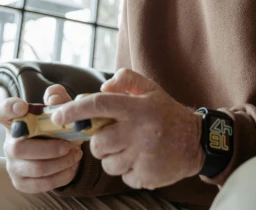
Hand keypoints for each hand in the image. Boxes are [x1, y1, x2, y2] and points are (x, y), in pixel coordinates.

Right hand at [0, 84, 83, 192]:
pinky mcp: (21, 182)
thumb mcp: (60, 108)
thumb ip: (58, 98)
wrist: (62, 150)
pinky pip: (41, 184)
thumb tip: (54, 97)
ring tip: (75, 154)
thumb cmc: (56, 126)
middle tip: (68, 145)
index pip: (0, 111)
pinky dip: (61, 176)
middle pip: (18, 148)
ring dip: (60, 163)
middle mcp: (9, 142)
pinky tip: (71, 166)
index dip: (8, 109)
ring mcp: (13, 165)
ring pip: (34, 168)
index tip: (23, 107)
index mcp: (15, 120)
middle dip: (48, 148)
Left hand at [52, 69, 204, 189]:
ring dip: (112, 157)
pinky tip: (140, 159)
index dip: (74, 110)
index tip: (58, 116)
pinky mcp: (146, 176)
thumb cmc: (166, 113)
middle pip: (98, 142)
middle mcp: (139, 132)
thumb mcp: (150, 88)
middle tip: (112, 135)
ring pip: (107, 163)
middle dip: (99, 140)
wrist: (196, 142)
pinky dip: (126, 169)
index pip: (98, 106)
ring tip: (129, 148)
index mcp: (138, 108)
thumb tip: (102, 88)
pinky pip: (122, 177)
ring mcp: (143, 157)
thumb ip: (125, 79)